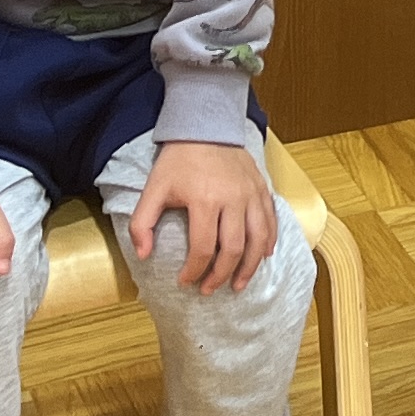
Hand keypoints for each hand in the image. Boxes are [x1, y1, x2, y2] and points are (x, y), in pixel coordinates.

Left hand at [130, 138, 278, 295]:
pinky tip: (263, 256)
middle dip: (222, 275)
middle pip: (233, 249)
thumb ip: (143, 222)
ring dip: (250, 266)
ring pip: (258, 240)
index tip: (185, 282)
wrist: (207, 126)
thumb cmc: (179, 160)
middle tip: (210, 289)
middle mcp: (233, 200)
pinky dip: (269, 242)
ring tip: (239, 284)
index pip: (202, 248)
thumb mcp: (154, 188)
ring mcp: (251, 194)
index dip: (194, 271)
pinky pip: (271, 222)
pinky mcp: (262, 189)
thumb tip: (144, 255)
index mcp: (205, 200)